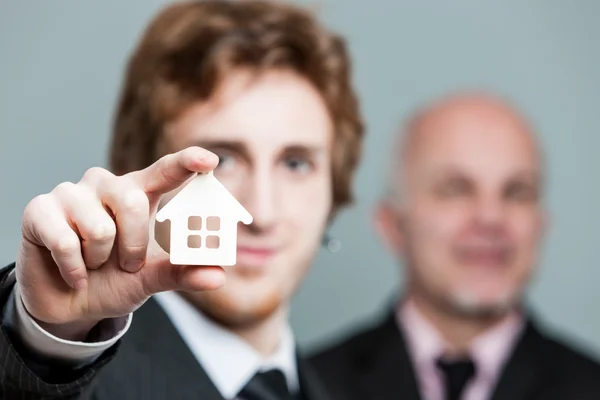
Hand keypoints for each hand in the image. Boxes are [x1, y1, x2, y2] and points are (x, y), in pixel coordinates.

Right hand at [16, 147, 224, 339]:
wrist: (69, 304)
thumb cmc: (114, 281)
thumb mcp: (151, 279)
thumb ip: (181, 273)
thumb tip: (217, 275)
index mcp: (139, 193)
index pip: (165, 170)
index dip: (186, 162)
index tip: (209, 160)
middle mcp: (105, 185)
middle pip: (133, 201)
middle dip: (134, 245)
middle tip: (126, 264)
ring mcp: (70, 193)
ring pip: (100, 227)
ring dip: (100, 260)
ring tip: (94, 263)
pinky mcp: (39, 209)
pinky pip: (65, 242)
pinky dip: (74, 269)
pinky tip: (73, 273)